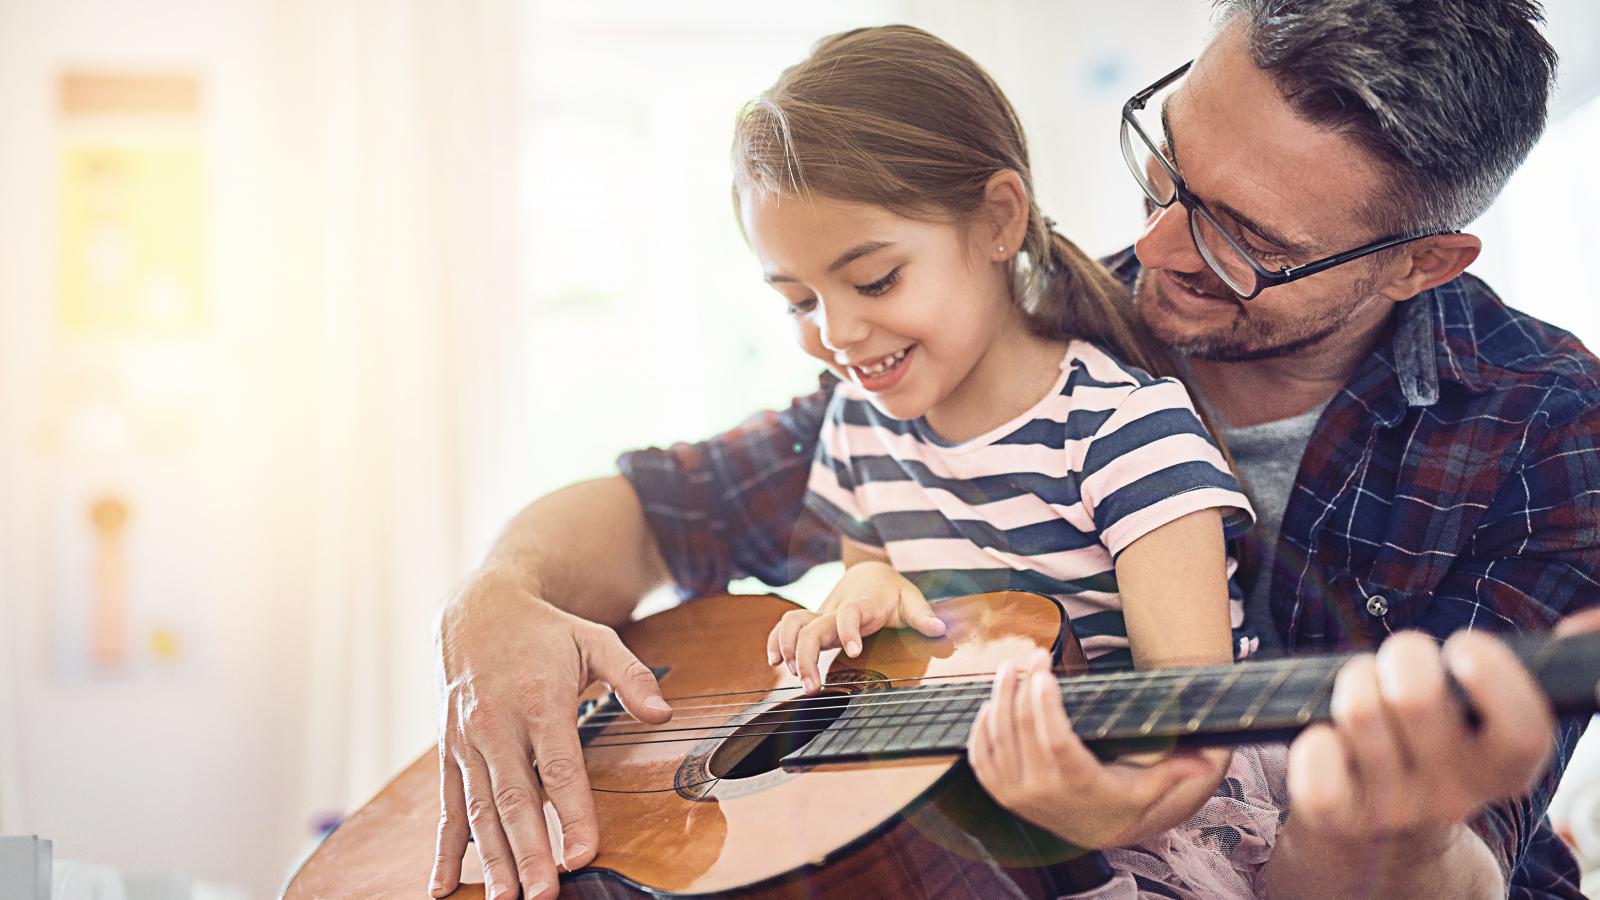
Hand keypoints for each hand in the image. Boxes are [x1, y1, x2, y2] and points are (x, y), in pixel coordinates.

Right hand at [430, 567, 672, 899]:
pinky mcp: (449, 753)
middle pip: (515, 799)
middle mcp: (498, 725)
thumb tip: (662, 713)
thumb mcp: (594, 638)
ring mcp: (468, 742)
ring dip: (492, 861)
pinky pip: (447, 807)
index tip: (582, 853)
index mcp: (540, 700)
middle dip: (528, 852)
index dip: (570, 813)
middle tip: (543, 895)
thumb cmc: (545, 631)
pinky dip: (445, 849)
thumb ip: (631, 676)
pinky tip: (442, 887)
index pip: (560, 767)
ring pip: (480, 810)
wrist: (478, 610)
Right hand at [766, 560, 945, 693]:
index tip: (853, 651)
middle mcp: (836, 609)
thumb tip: (940, 629)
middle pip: (811, 627)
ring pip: (792, 624)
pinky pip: (786, 627)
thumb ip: (923, 615)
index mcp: (862, 604)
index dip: (848, 630)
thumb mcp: (911, 599)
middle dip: (806, 656)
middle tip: (812, 687)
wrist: (870, 573)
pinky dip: (775, 641)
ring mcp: (821, 614)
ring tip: (796, 678)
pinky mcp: (812, 621)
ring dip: (787, 649)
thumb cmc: (892, 592)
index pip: (849, 613)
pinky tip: (774, 662)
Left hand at [966, 648, 1229, 849]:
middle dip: (1023, 686)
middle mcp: (1041, 792)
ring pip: (997, 737)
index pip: (1054, 740)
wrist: (1092, 831)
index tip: (1045, 669)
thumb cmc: (1124, 797)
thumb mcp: (1152, 784)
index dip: (1045, 703)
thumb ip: (1178, 768)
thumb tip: (1211, 755)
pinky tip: (991, 700)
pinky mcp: (999, 791)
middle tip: (1034, 654)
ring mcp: (1016, 794)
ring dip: (999, 697)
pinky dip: (981, 726)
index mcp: (1078, 784)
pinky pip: (980, 755)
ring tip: (1010, 667)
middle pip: (1021, 729)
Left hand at [1279, 629, 1554, 884]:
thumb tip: (1588, 621)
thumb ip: (1531, 670)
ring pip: (1361, 713)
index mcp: (1505, 764)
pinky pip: (1317, 771)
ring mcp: (1396, 807)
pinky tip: (1325, 735)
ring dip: (1353, 681)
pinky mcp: (1340, 817)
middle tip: (1400, 659)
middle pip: (1419, 699)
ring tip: (1361, 687)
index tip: (1465, 647)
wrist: (1384, 831)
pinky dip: (1313, 741)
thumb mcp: (1486, 713)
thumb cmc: (1436, 739)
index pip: (1524, 730)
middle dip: (1403, 655)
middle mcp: (1456, 792)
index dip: (1495, 678)